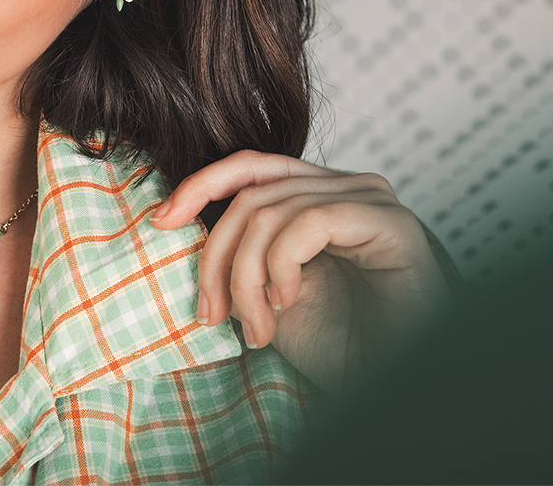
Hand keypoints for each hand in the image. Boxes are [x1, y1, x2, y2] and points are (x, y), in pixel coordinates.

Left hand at [151, 150, 453, 392]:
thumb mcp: (266, 293)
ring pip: (271, 213)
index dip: (200, 185)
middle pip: (250, 194)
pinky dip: (282, 267)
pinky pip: (309, 223)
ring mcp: (372, 200)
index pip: (249, 166)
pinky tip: (287, 304)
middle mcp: (348, 187)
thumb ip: (238, 250)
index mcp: (319, 196)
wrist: (388, 385)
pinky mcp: (392, 222)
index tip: (160, 220)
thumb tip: (176, 217)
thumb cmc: (339, 347)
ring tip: (255, 329)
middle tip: (210, 313)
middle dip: (216, 257)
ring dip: (247, 279)